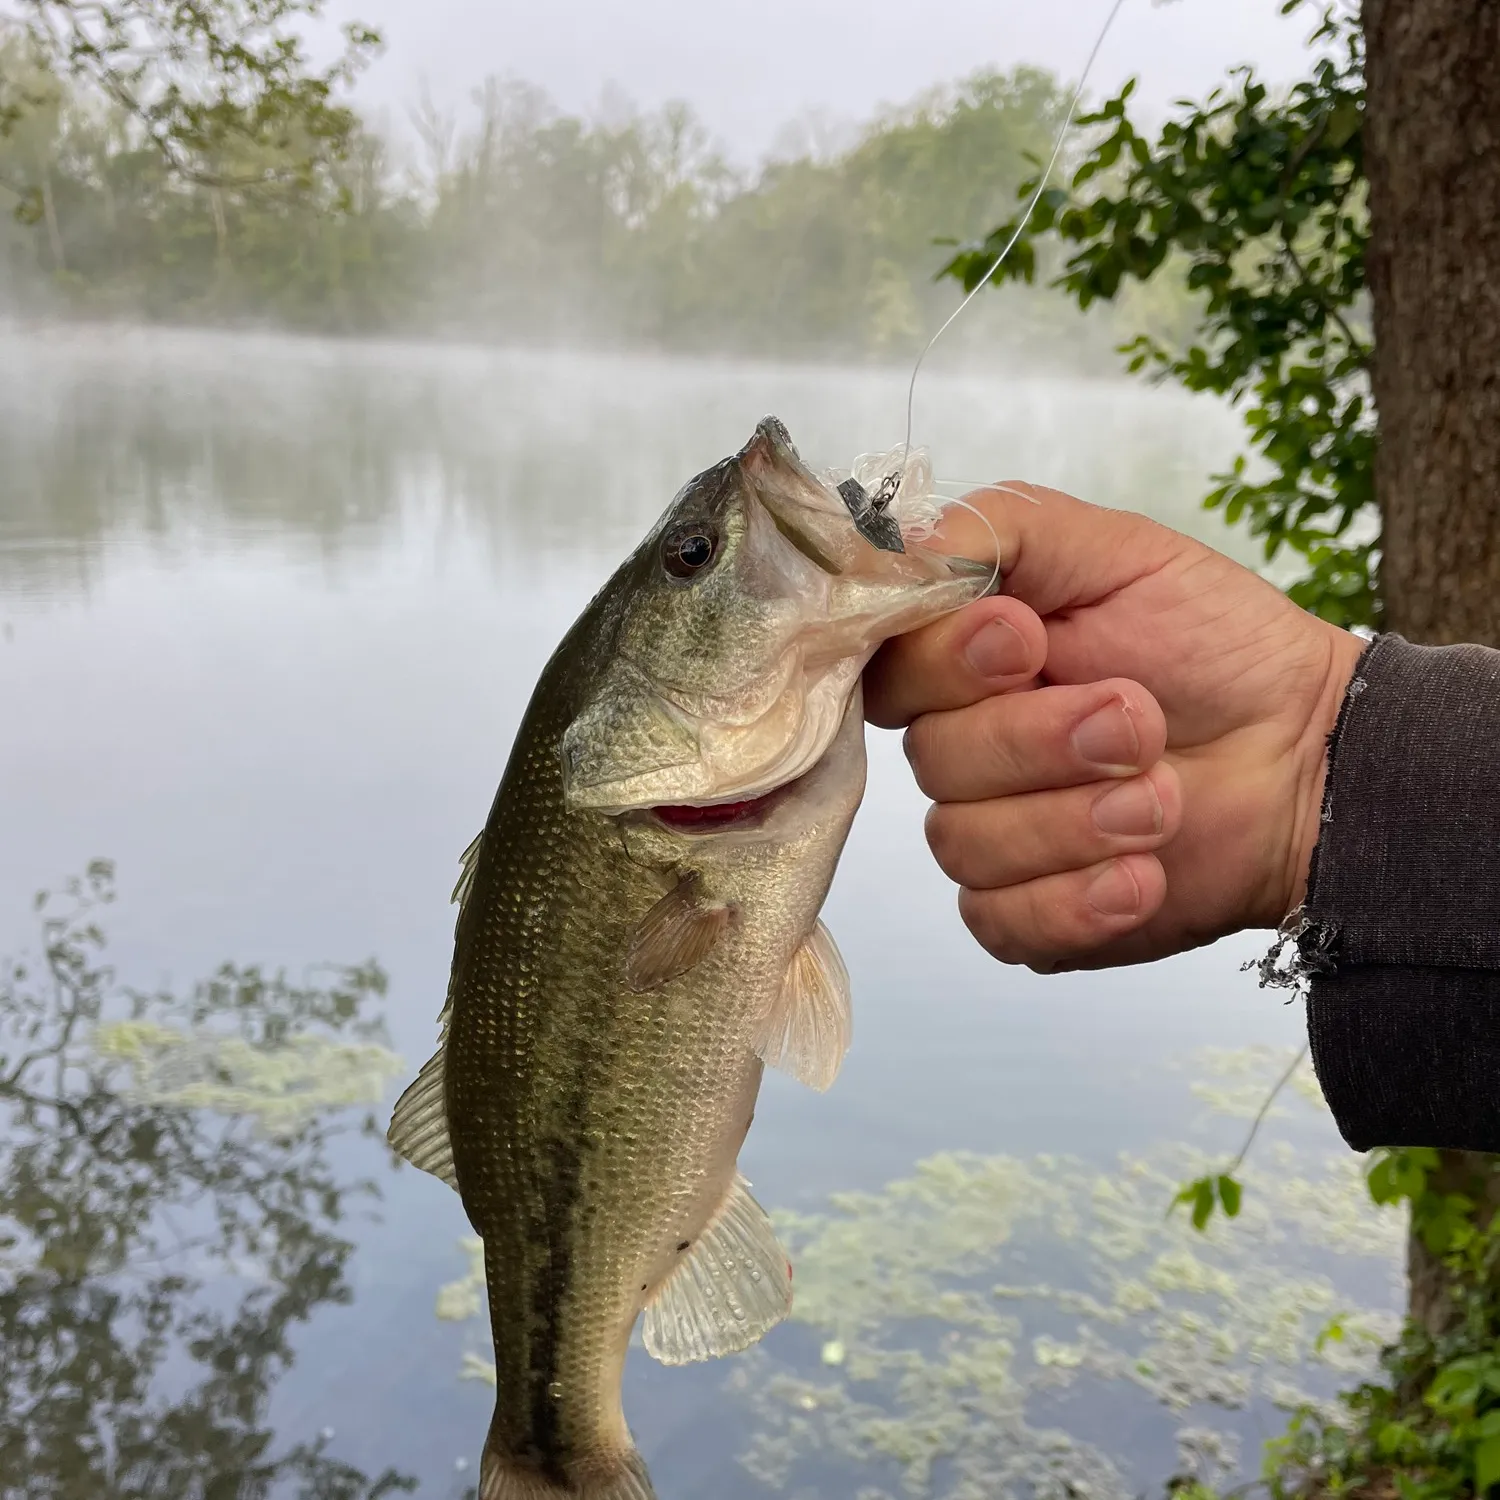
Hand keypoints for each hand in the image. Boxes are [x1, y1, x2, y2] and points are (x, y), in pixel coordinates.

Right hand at [867, 483, 1364, 970]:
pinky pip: (999, 922)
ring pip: (966, 842)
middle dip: (1043, 740)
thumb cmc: (1215, 644)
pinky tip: (1143, 876)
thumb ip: (1000, 530)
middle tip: (1140, 722)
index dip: (946, 664)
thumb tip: (897, 548)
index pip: (889, 670)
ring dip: (1077, 822)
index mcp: (964, 661)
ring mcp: (989, 836)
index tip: (1027, 642)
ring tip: (1166, 799)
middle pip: (933, 760)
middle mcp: (961, 748)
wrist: (1307, 752)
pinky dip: (1075, 903)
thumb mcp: (1117, 551)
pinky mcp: (1025, 914)